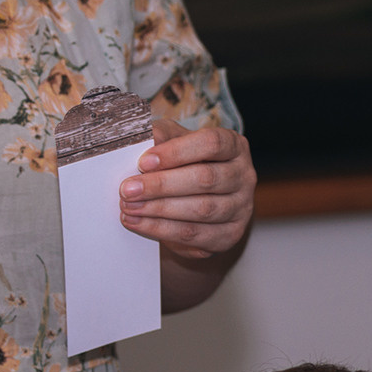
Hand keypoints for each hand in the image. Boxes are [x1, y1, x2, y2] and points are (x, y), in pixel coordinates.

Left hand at [119, 117, 255, 259]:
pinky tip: (138, 222)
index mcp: (234, 146)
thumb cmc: (184, 165)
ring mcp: (241, 208)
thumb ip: (160, 137)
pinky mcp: (231, 235)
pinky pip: (195, 234)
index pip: (212, 143)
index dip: (177, 152)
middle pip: (206, 179)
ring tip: (128, 207)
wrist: (196, 204)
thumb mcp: (174, 142)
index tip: (143, 162)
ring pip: (202, 209)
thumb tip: (139, 139)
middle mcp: (244, 175)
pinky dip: (162, 229)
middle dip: (161, 185)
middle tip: (128, 189)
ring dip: (159, 209)